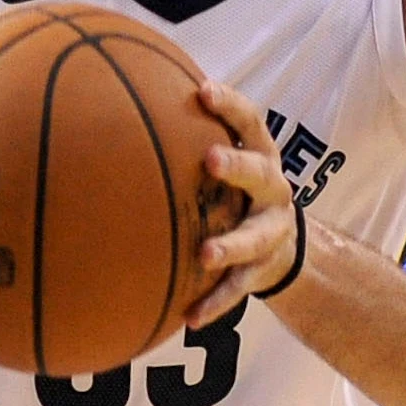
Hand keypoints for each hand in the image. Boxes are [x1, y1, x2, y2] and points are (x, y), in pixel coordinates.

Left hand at [188, 80, 297, 327]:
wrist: (282, 245)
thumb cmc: (235, 189)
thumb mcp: (224, 157)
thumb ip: (186, 134)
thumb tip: (123, 93)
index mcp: (260, 154)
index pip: (250, 121)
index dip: (230, 105)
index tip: (203, 90)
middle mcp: (272, 189)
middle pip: (260, 173)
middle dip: (237, 166)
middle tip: (210, 159)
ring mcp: (271, 231)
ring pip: (253, 238)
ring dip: (230, 245)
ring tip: (206, 254)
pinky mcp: (262, 269)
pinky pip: (238, 288)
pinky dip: (215, 302)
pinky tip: (189, 316)